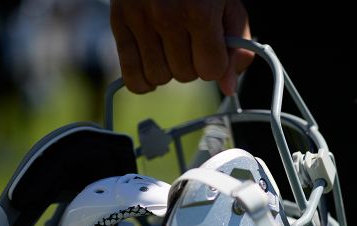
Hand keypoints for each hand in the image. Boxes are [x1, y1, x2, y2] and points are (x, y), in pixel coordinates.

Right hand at [109, 0, 253, 95]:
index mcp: (199, 13)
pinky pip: (131, 75)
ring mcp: (140, 20)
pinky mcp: (119, 22)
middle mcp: (167, 18)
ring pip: (159, 77)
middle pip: (185, 75)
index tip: (212, 47)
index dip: (214, 63)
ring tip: (170, 46)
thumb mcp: (229, 5)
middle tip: (190, 40)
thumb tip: (228, 88)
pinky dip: (142, 81)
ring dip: (168, 69)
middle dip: (192, 63)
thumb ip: (237, 45)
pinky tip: (151, 68)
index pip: (210, 70)